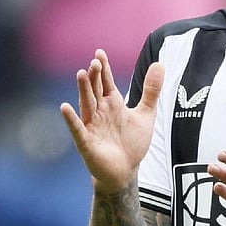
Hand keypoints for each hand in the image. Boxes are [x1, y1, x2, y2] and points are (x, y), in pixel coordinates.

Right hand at [61, 50, 164, 192]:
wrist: (125, 171)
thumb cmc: (132, 143)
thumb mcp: (146, 114)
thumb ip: (151, 90)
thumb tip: (160, 64)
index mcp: (112, 103)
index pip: (106, 82)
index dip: (103, 68)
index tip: (100, 53)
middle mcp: (100, 112)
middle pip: (95, 90)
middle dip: (95, 77)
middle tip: (94, 62)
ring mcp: (92, 126)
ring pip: (86, 105)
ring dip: (83, 90)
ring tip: (81, 74)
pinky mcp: (86, 143)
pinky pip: (78, 129)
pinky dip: (71, 119)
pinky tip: (65, 107)